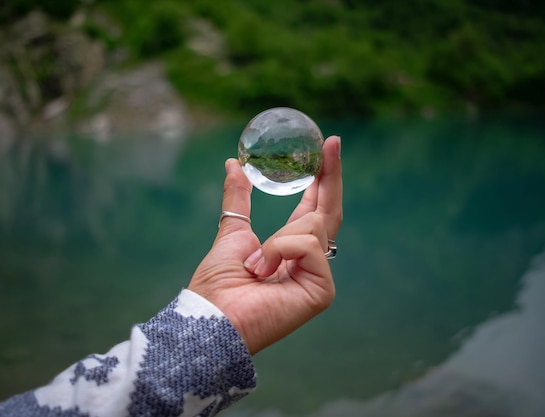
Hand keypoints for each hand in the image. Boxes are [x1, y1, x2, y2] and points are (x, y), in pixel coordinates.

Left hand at [188, 136, 342, 354]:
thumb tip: (232, 163)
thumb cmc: (218, 284)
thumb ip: (237, 198)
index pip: (313, 208)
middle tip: (333, 141)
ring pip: (313, 227)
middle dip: (331, 176)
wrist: (211, 317)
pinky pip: (309, 246)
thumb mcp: (231, 229)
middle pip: (329, 211)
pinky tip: (263, 271)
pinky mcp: (322, 290)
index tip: (327, 147)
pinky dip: (281, 249)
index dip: (321, 179)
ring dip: (278, 238)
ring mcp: (317, 276)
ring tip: (254, 264)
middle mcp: (307, 261)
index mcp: (288, 249)